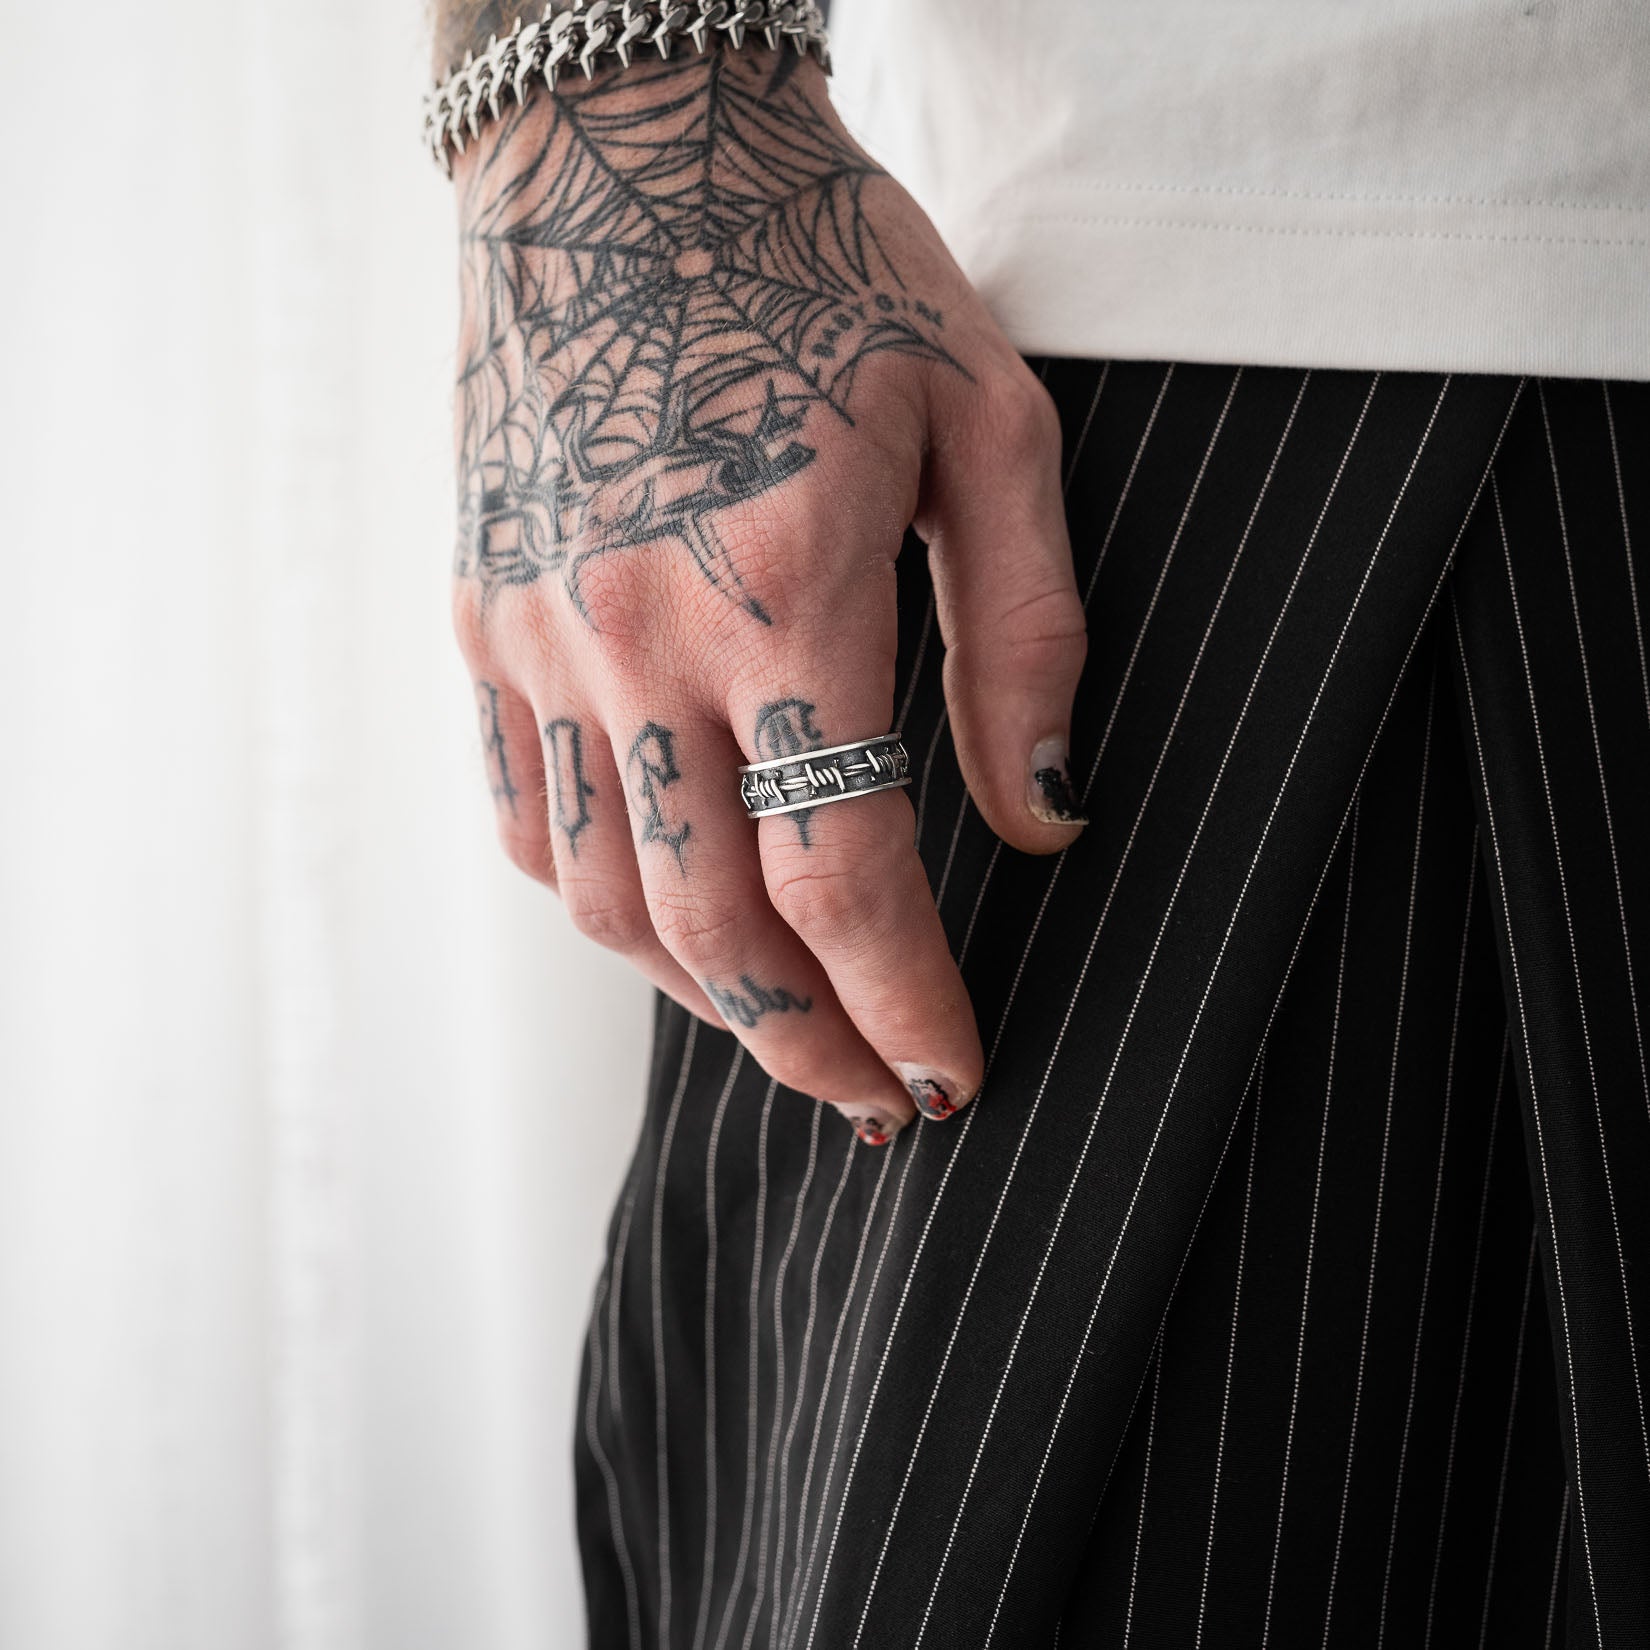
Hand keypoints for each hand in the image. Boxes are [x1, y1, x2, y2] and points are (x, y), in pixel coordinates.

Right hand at [450, 46, 1085, 1143]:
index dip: (905, 1001)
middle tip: (879, 1100)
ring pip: (602, 899)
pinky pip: (521, 816)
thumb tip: (1047, 815)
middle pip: (714, 923)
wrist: (624, 150)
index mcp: (782, 595)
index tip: (953, 1078)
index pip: (846, 874)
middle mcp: (636, 642)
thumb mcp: (985, 423)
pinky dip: (593, 900)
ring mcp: (539, 640)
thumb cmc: (825, 268)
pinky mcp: (482, 620)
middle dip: (810, 1040)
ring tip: (785, 1026)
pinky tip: (661, 919)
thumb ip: (1022, 637)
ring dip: (702, 996)